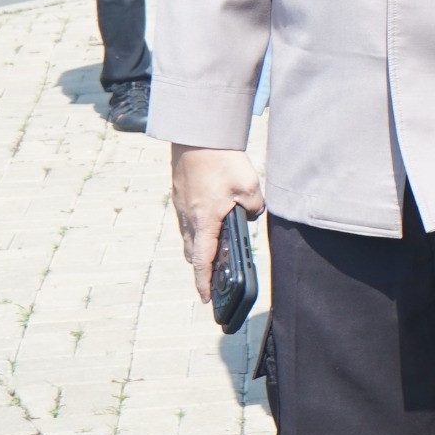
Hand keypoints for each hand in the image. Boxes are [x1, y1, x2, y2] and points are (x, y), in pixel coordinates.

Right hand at [171, 145, 264, 303]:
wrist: (198, 135)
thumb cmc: (223, 161)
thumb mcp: (250, 187)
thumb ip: (254, 209)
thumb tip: (251, 217)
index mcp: (205, 221)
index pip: (202, 261)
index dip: (203, 283)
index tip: (206, 299)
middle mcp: (189, 218)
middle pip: (192, 253)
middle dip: (201, 268)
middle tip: (213, 277)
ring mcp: (181, 207)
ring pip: (188, 237)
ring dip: (199, 247)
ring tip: (215, 249)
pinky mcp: (180, 195)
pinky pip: (187, 220)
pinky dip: (197, 229)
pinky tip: (211, 219)